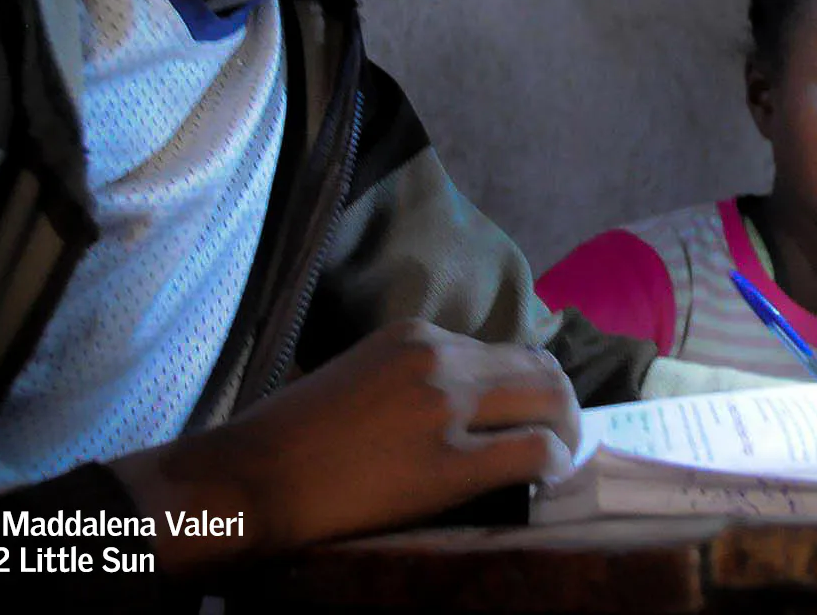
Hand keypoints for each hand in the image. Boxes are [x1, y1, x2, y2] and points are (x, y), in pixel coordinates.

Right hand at [112, 318, 578, 570]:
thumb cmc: (289, 436)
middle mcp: (440, 359)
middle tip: (563, 434)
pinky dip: (552, 463)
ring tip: (562, 456)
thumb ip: (408, 376)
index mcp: (415, 335)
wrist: (251, 478)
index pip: (500, 351)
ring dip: (566, 429)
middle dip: (561, 401)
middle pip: (539, 368)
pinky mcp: (449, 463)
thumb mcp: (359, 374)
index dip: (523, 384)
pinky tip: (544, 480)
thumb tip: (456, 403)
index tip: (525, 411)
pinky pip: (531, 452)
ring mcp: (447, 409)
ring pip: (548, 402)